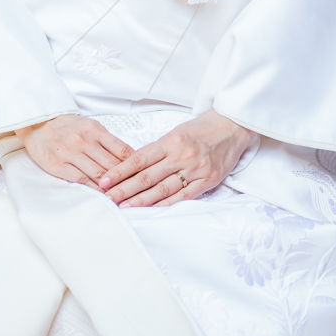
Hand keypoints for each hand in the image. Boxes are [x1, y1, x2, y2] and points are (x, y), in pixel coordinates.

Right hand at [17, 114, 133, 189]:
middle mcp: (84, 141)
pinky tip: (102, 197)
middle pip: (113, 165)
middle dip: (127, 180)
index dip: (135, 165)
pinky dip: (94, 190)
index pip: (122, 150)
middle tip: (139, 193)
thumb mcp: (90, 126)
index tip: (144, 176)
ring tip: (124, 199)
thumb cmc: (67, 125)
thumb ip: (107, 141)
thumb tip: (129, 157)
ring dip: (113, 189)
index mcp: (95, 129)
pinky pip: (81, 180)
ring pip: (99, 175)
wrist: (37, 122)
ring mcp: (71, 154)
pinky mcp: (59, 166)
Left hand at [98, 109, 254, 207]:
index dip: (119, 171)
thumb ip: (158, 150)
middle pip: (147, 176)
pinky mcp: (207, 181)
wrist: (231, 126)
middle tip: (107, 198)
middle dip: (124, 189)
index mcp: (170, 141)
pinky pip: (183, 196)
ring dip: (141, 200)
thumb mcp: (176, 132)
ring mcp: (195, 169)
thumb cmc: (201, 128)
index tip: (104, 180)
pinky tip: (151, 210)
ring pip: (163, 189)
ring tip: (124, 207)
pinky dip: (166, 205)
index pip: (139, 159)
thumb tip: (134, 165)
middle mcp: (181, 155)